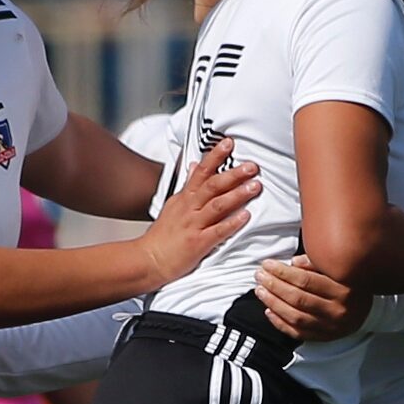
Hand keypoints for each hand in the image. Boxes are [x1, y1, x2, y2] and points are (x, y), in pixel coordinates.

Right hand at [136, 138, 258, 286]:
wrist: (148, 259)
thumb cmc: (163, 235)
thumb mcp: (173, 204)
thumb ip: (188, 185)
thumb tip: (195, 164)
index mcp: (185, 198)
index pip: (201, 171)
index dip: (215, 156)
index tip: (229, 143)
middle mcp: (189, 208)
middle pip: (212, 185)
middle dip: (233, 174)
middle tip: (251, 166)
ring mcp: (193, 225)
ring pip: (217, 205)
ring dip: (237, 195)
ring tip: (255, 186)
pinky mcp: (198, 243)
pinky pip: (218, 231)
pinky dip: (232, 223)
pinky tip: (246, 216)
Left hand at [255, 255, 371, 341]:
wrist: (368, 310)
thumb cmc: (348, 283)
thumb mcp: (337, 268)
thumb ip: (315, 263)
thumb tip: (292, 263)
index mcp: (344, 289)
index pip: (306, 281)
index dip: (283, 272)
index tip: (267, 264)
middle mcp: (338, 310)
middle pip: (298, 299)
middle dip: (274, 286)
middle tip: (259, 276)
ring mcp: (331, 327)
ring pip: (295, 317)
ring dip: (273, 303)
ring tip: (260, 291)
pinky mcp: (325, 338)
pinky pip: (298, 333)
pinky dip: (280, 323)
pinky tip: (268, 311)